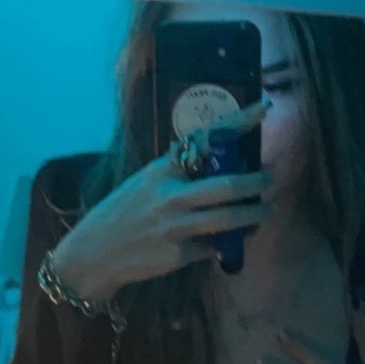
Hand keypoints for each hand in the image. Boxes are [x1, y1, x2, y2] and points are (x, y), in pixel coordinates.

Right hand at [53, 101, 272, 300]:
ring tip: (268, 209)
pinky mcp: (178, 255)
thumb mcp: (144, 184)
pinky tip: (235, 239)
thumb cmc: (123, 214)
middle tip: (270, 177)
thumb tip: (216, 165)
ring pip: (228, 220)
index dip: (238, 122)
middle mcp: (169, 196)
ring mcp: (175, 227)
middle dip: (255, 181)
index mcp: (161, 171)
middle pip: (225, 186)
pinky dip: (227, 243)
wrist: (94, 254)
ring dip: (254, 214)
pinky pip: (213, 246)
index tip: (265, 107)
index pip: (204, 139)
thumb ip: (176, 174)